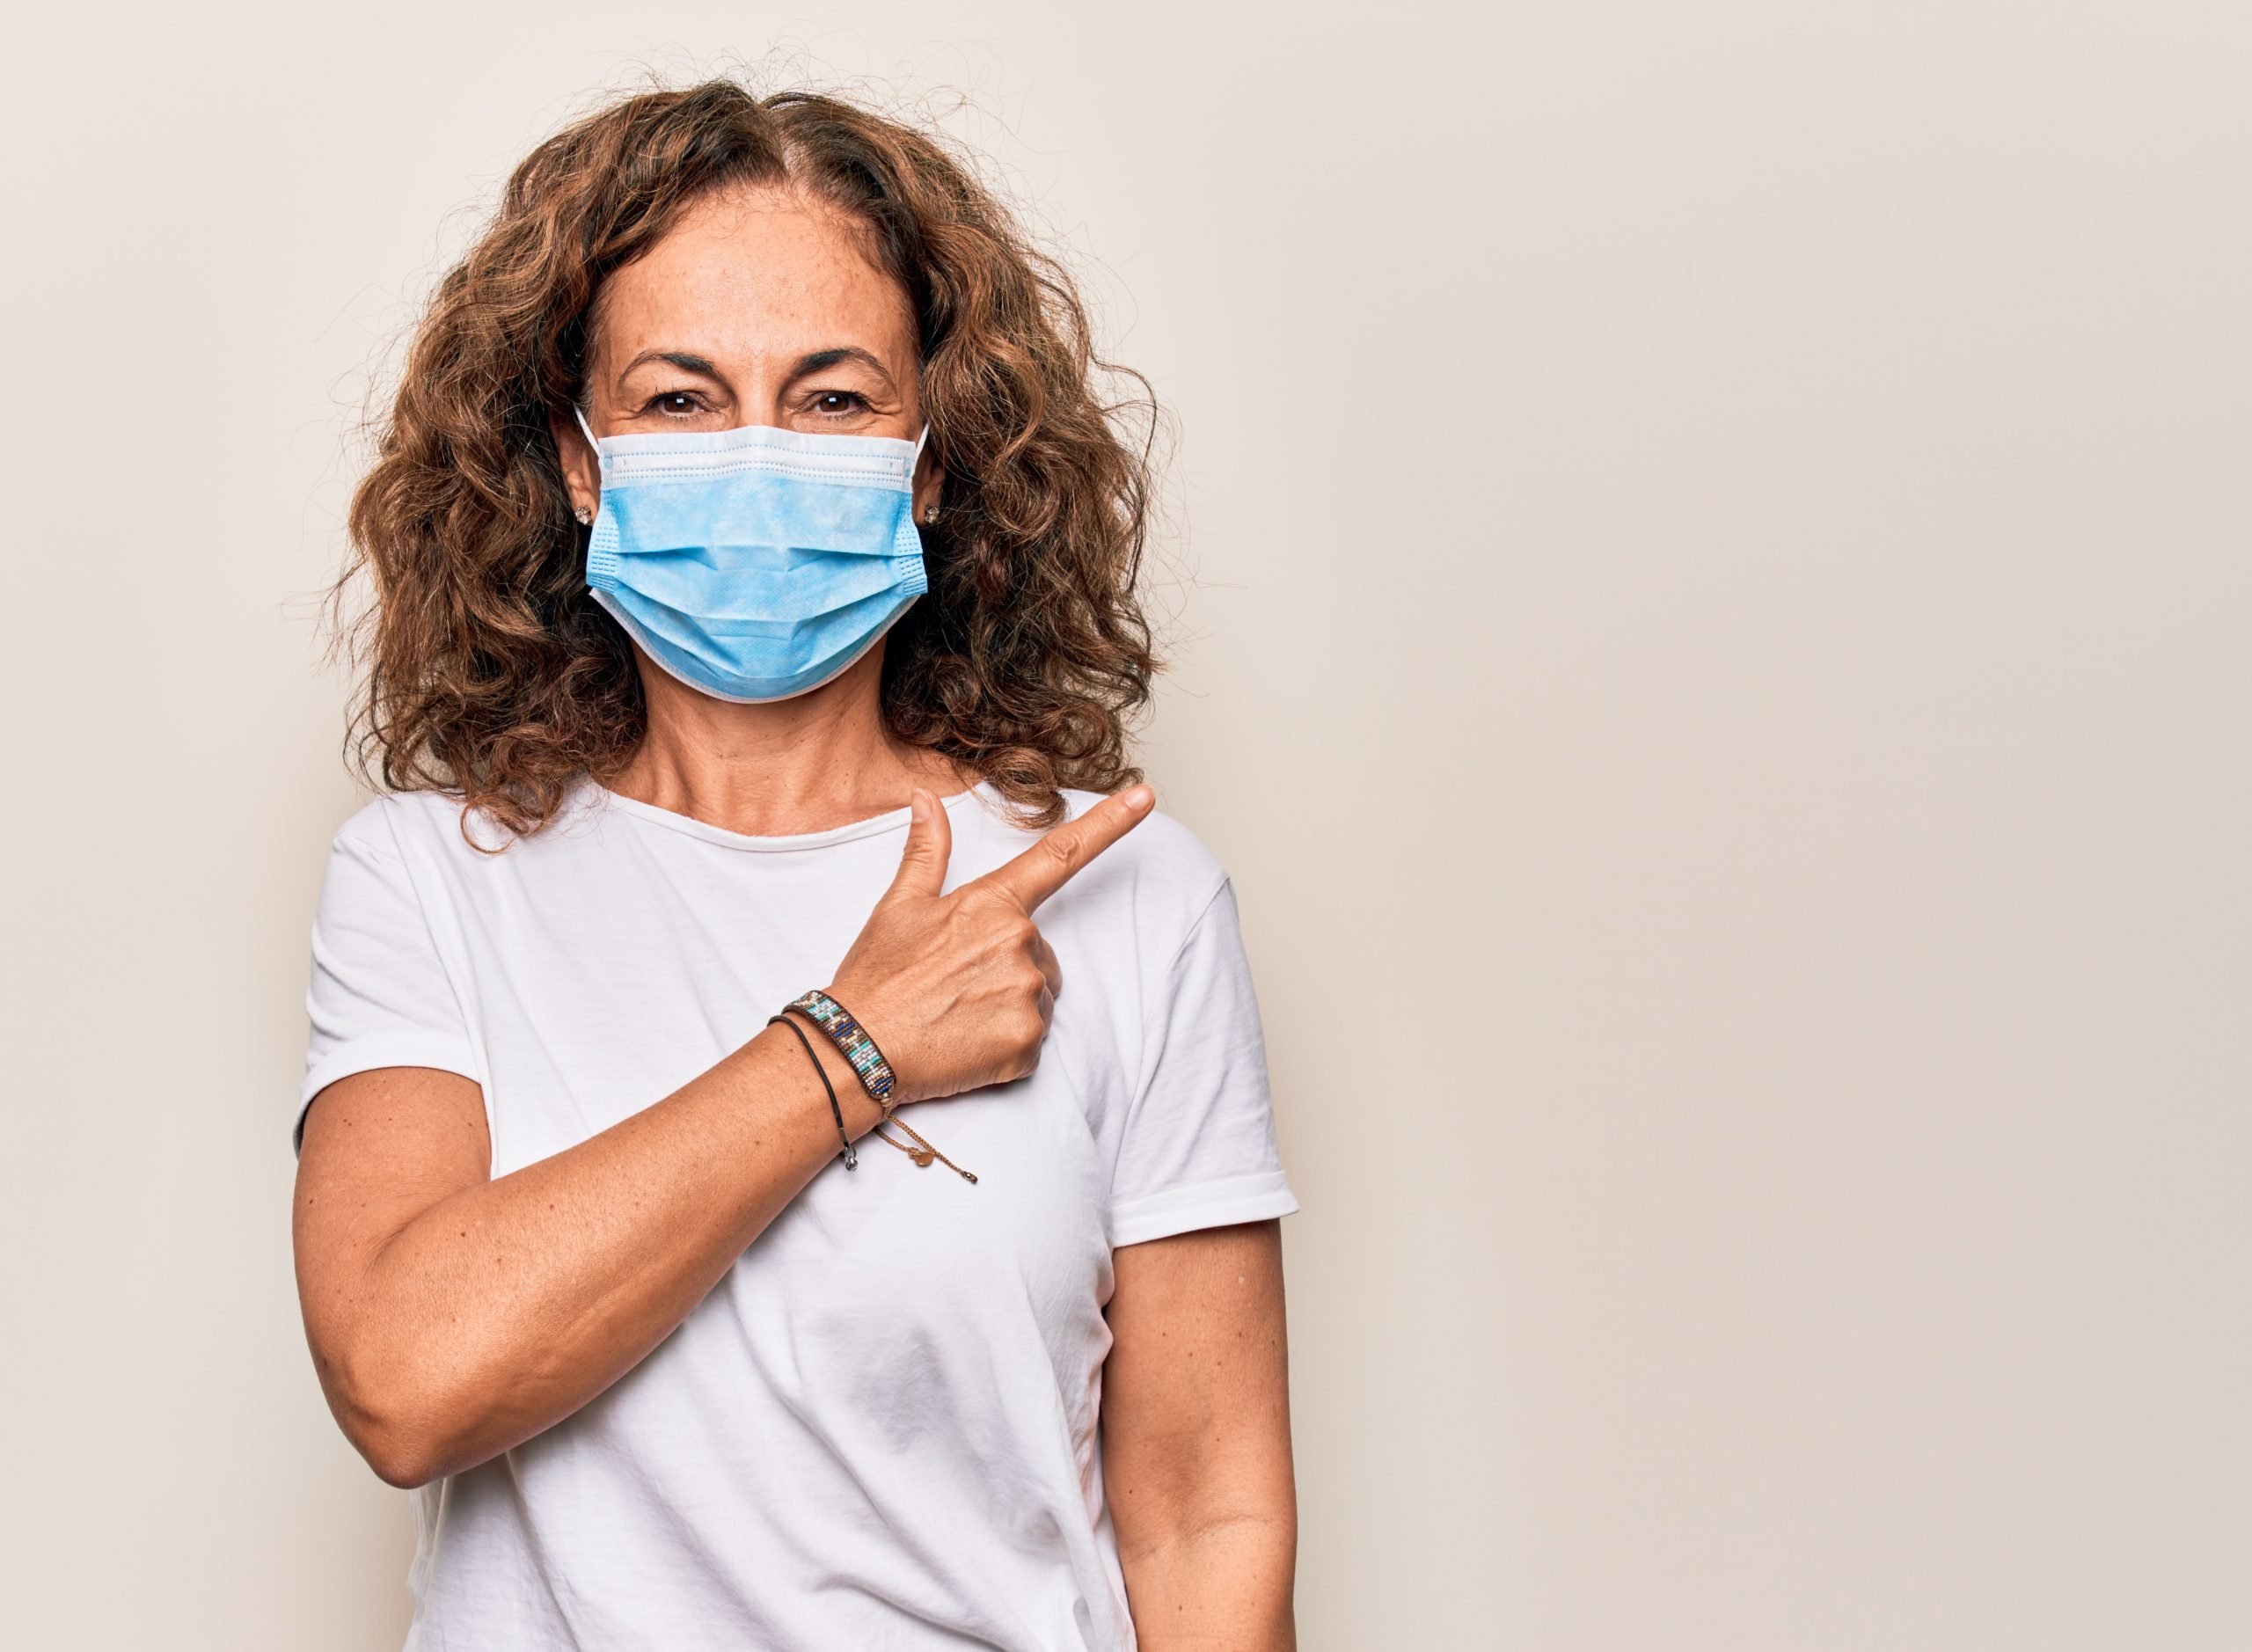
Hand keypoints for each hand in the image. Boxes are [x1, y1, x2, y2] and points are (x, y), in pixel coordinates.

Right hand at [826, 784, 1155, 1102]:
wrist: (857, 1049)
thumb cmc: (877, 976)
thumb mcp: (899, 906)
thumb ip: (927, 851)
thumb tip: (924, 798)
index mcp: (992, 903)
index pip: (1061, 853)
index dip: (1110, 823)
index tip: (1147, 795)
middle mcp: (1020, 942)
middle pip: (1042, 951)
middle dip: (1008, 965)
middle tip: (956, 983)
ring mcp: (1027, 994)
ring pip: (1040, 994)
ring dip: (1009, 1004)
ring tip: (957, 1014)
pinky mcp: (1027, 1043)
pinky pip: (1034, 1038)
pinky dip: (1007, 1044)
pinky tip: (967, 1042)